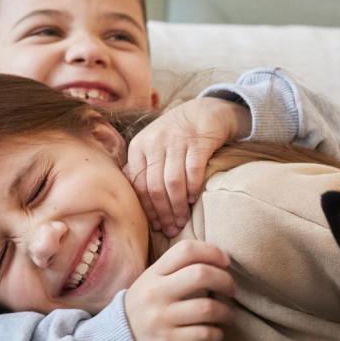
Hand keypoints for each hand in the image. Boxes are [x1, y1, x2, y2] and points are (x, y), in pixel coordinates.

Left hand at [124, 97, 250, 237]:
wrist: (205, 111)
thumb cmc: (177, 136)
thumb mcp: (153, 146)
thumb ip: (142, 168)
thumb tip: (134, 203)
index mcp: (139, 146)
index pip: (138, 185)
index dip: (147, 209)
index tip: (156, 226)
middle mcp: (155, 142)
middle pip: (155, 186)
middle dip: (163, 213)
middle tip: (171, 229)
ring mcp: (177, 140)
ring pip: (172, 182)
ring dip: (177, 206)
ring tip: (182, 221)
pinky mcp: (199, 140)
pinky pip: (193, 170)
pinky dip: (192, 188)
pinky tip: (193, 200)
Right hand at [124, 240, 235, 340]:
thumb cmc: (143, 310)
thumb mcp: (150, 284)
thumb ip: (175, 270)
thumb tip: (216, 260)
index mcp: (153, 274)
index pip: (186, 250)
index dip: (212, 252)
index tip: (225, 262)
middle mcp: (156, 293)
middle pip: (201, 274)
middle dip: (225, 281)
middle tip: (232, 290)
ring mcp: (161, 318)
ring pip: (208, 308)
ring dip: (226, 312)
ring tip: (227, 315)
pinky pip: (204, 335)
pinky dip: (217, 334)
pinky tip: (216, 333)